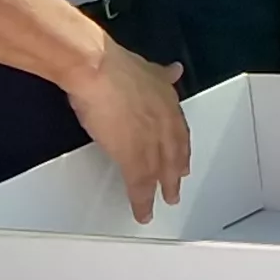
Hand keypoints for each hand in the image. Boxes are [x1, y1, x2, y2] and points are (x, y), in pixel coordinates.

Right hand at [63, 42, 192, 223]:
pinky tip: (142, 213)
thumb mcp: (146, 66)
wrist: (97, 71)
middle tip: (176, 188)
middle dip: (175, 173)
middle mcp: (165, 123)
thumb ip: (161, 75)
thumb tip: (174, 70)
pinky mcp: (133, 156)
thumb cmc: (113, 66)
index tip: (182, 159)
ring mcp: (151, 141)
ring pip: (161, 172)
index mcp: (168, 102)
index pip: (179, 131)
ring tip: (163, 203)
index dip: (180, 148)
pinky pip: (140, 185)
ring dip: (163, 190)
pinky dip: (142, 202)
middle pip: (174, 155)